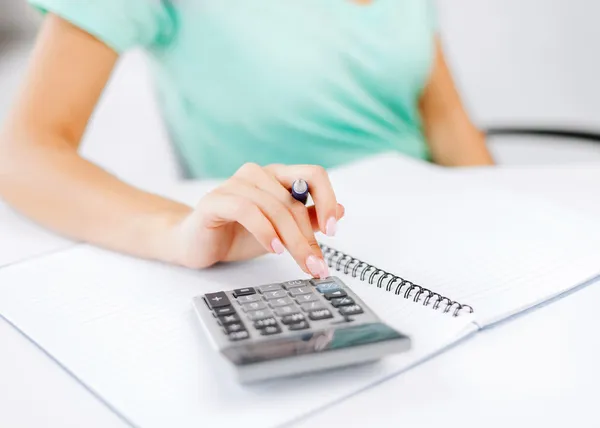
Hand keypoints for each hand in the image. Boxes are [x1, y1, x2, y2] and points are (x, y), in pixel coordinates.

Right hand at [169, 163, 343, 277]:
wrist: (197, 245)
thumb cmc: (239, 234)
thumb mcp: (282, 231)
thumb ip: (308, 220)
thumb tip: (341, 211)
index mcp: (277, 177)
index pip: (313, 174)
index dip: (328, 199)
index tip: (333, 230)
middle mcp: (258, 174)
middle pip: (294, 201)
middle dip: (309, 237)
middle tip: (317, 265)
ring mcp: (234, 184)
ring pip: (274, 207)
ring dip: (292, 239)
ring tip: (299, 262)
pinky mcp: (215, 200)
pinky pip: (246, 210)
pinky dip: (265, 230)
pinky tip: (273, 248)